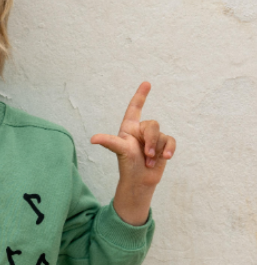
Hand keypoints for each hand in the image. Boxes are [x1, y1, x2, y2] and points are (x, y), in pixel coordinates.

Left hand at [90, 82, 175, 224]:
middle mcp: (141, 130)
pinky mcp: (163, 146)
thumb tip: (93, 139)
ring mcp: (153, 138)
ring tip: (149, 160)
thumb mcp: (119, 150)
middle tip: (145, 154)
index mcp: (129, 128)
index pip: (135, 108)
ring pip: (162, 134)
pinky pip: (171, 141)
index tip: (146, 83)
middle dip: (151, 140)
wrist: (139, 181)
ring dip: (157, 148)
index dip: (140, 95)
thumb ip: (109, 141)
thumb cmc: (126, 165)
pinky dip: (169, 149)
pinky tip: (165, 158)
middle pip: (152, 124)